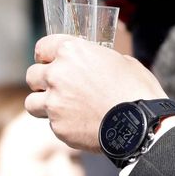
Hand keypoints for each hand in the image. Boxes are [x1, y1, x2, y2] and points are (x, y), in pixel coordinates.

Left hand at [26, 34, 167, 151]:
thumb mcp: (122, 62)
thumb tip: (96, 65)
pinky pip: (52, 124)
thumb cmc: (137, 90)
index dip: (46, 55)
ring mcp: (54, 103)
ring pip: (32, 102)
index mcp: (72, 52)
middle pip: (32, 75)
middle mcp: (57, 75)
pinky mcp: (58, 128)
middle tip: (57, 88)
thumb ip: (98, 60)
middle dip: (42, 81)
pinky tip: (81, 125)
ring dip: (44, 104)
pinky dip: (63, 125)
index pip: (42, 47)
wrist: (142, 125)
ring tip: (62, 109)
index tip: (49, 61)